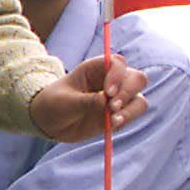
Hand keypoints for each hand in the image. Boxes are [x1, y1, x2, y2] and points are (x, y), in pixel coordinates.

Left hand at [27, 52, 147, 142]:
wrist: (49, 122)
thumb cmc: (54, 104)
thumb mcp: (65, 102)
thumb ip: (86, 101)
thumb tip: (106, 102)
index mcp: (95, 68)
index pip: (117, 63)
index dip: (117, 76)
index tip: (108, 93)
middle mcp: (111, 80)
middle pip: (136, 79)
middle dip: (128, 93)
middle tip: (112, 107)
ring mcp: (117, 97)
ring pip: (139, 99)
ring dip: (131, 110)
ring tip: (113, 121)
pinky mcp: (118, 113)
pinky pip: (133, 114)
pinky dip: (127, 120)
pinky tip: (111, 125)